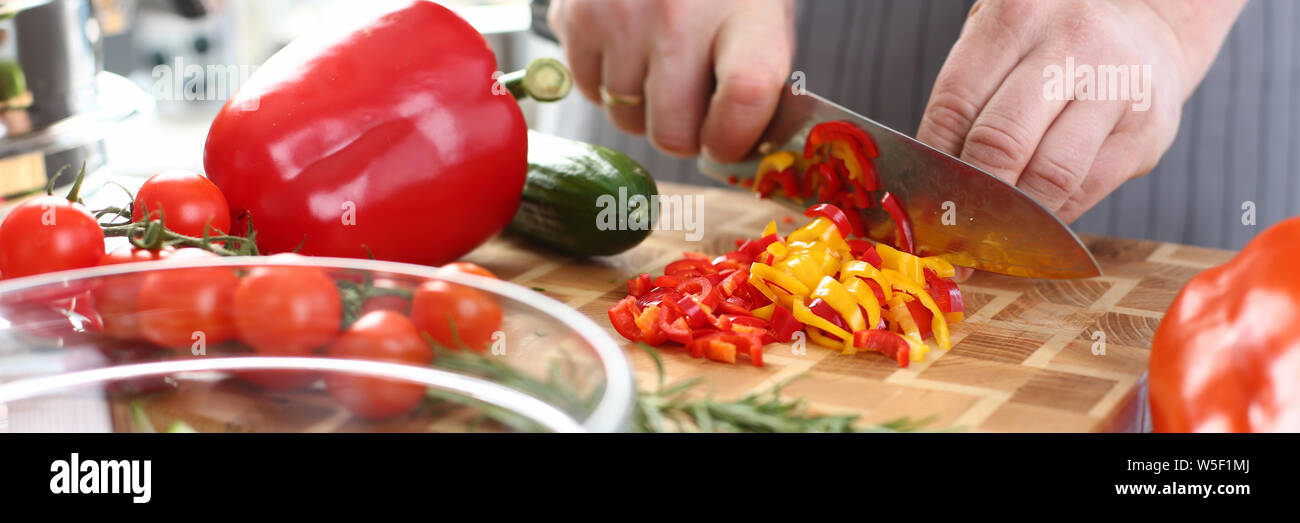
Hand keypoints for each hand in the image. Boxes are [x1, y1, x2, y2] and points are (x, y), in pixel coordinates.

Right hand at [548, 0, 795, 160]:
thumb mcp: (760, 12)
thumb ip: (756, 78)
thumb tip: (734, 151)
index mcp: (745, 12)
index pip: (745, 97)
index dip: (735, 139)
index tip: (729, 143)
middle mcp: (679, 15)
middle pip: (673, 132)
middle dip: (684, 134)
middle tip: (691, 107)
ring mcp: (621, 17)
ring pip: (626, 119)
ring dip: (642, 107)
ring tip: (658, 62)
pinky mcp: (575, 17)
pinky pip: (589, 91)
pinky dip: (607, 82)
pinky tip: (627, 44)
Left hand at [916, 0, 1244, 222]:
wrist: (1148, 31)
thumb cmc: (1051, 46)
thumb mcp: (1002, 46)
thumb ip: (967, 100)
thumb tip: (929, 183)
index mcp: (1017, 17)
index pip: (955, 106)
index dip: (933, 166)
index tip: (922, 202)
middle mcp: (1071, 43)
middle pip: (1001, 143)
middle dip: (971, 197)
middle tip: (952, 227)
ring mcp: (1117, 85)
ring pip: (1050, 176)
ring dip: (1013, 217)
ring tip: (991, 232)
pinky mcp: (1146, 130)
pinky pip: (1087, 190)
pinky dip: (1051, 216)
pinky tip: (1033, 222)